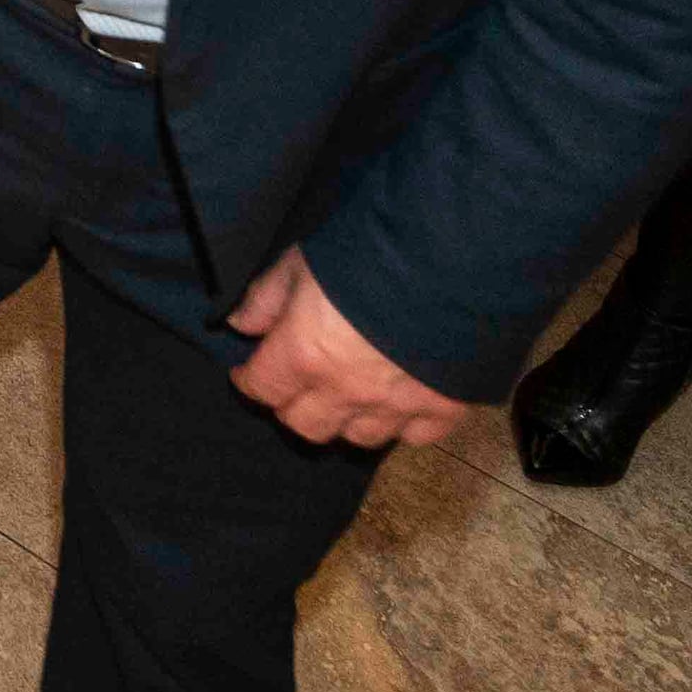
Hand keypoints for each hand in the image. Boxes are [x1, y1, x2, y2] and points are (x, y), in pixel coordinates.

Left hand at [227, 250, 466, 447]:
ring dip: (346, 419)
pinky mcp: (442, 407)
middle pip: (306, 425)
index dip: (251, 381)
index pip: (263, 389)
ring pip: (358, 437)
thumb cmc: (368, 254)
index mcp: (305, 355)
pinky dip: (402, 425)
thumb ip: (266, 298)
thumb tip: (241, 325)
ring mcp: (396, 405)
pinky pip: (413, 436)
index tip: (250, 373)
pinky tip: (398, 403)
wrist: (451, 260)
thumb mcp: (302, 262)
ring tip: (347, 395)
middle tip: (297, 384)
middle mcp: (346, 392)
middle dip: (294, 406)